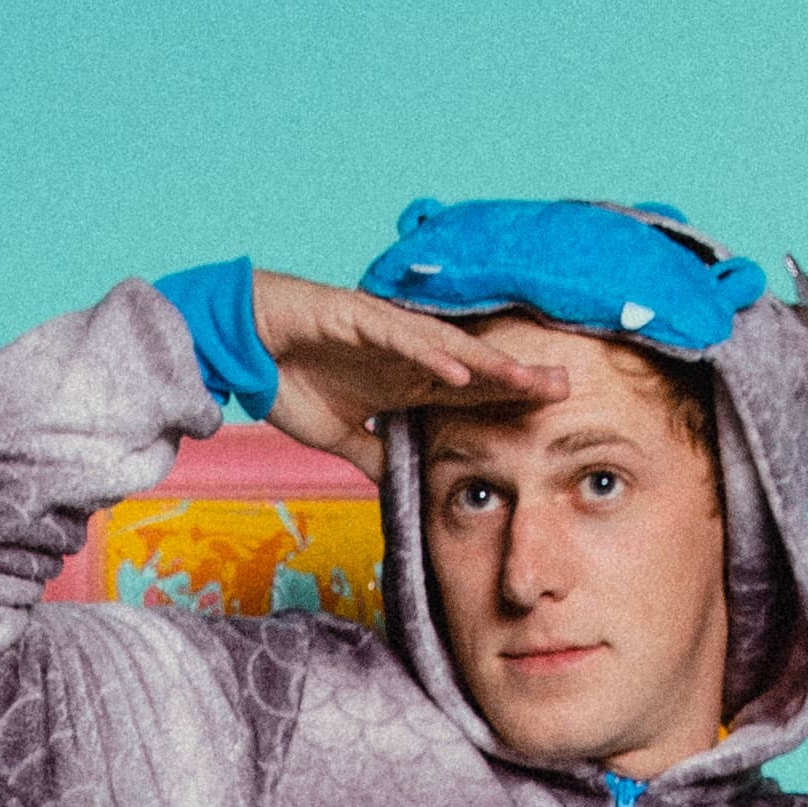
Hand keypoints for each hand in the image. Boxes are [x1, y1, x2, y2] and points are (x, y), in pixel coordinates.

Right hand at [246, 270, 548, 469]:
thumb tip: (400, 489)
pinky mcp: (359, 316)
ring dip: (489, 365)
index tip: (546, 416)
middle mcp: (405, 354)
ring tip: (527, 380)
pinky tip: (461, 371)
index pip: (467, 393)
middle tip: (565, 388)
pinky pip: (402, 337)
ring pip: (450, 348)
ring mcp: (386, 333)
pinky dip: (432, 354)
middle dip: (517, 378)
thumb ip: (373, 456)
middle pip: (473, 367)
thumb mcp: (337, 437)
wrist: (242, 341)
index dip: (505, 403)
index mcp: (403, 381)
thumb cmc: (286, 378)